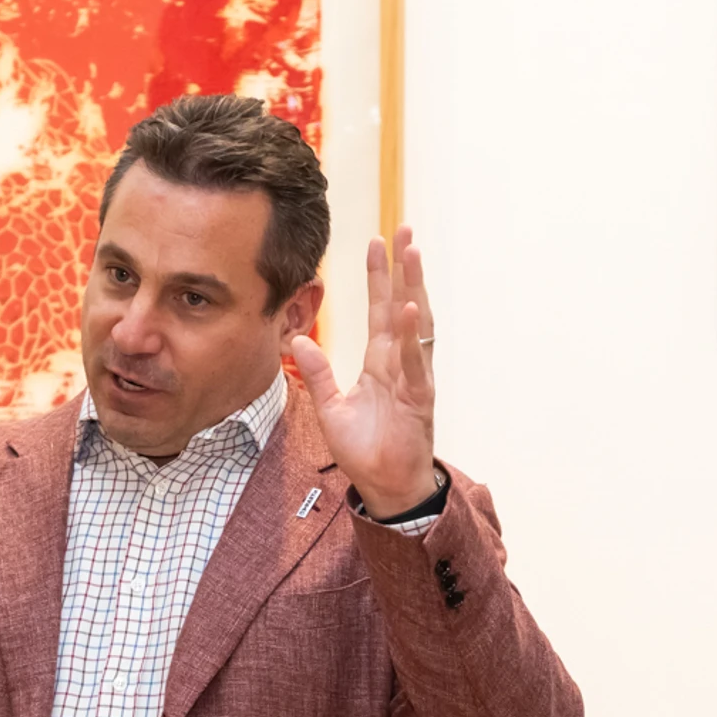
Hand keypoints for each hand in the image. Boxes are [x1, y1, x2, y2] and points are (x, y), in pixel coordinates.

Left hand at [290, 227, 436, 516]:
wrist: (386, 487)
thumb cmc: (366, 451)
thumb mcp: (331, 409)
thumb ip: (319, 373)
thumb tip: (297, 340)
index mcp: (382, 363)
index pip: (380, 310)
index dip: (378, 277)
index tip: (377, 242)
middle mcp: (401, 363)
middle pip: (402, 305)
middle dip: (403, 268)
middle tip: (404, 229)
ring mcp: (414, 378)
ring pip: (416, 324)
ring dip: (414, 287)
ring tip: (411, 253)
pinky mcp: (419, 398)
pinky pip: (414, 362)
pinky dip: (411, 335)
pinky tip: (409, 307)